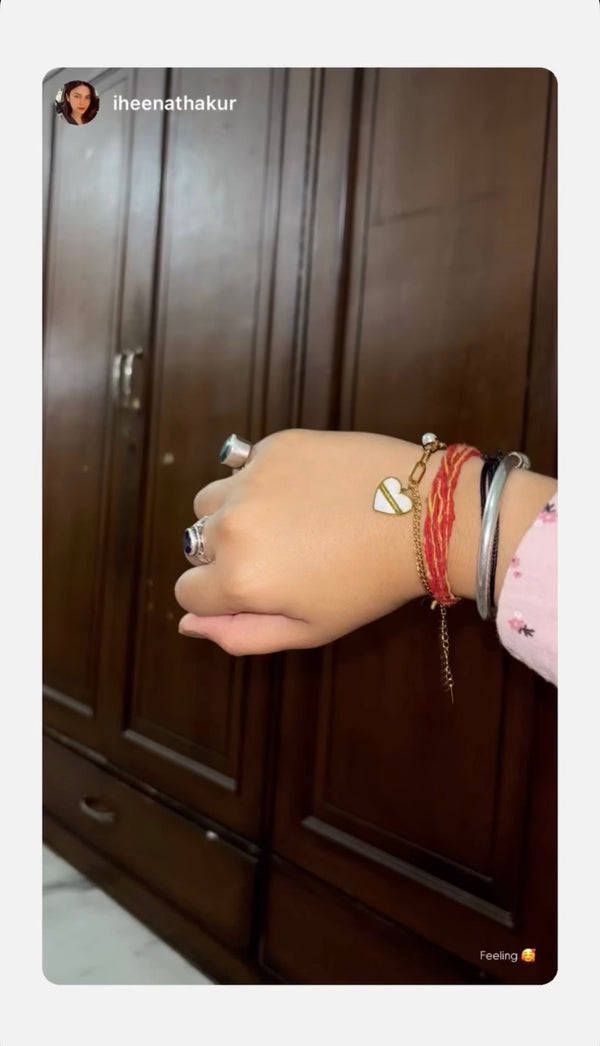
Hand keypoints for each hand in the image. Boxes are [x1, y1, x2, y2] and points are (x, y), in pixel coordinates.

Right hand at [174, 429, 426, 654]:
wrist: (424, 516)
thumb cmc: (371, 583)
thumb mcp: (310, 629)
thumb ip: (240, 635)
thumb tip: (187, 624)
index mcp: (238, 580)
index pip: (187, 592)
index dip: (218, 597)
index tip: (256, 590)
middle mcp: (232, 527)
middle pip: (196, 546)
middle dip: (226, 556)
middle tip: (282, 556)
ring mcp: (250, 480)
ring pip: (209, 502)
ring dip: (231, 514)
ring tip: (284, 521)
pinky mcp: (272, 446)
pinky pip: (241, 467)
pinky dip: (259, 482)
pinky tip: (302, 492)